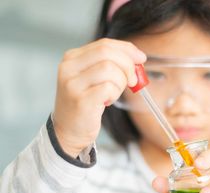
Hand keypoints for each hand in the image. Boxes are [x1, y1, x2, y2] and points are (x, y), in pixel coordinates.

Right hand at [53, 38, 145, 156]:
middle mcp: (69, 67)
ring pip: (110, 70)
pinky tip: (107, 102)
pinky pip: (109, 88)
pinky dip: (114, 94)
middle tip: (133, 81)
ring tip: (112, 94)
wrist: (68, 131)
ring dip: (120, 83)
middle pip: (108, 53)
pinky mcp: (81, 100)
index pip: (105, 44)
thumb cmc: (85, 103)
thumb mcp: (93, 78)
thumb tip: (138, 57)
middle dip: (127, 65)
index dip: (127, 49)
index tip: (141, 58)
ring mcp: (73, 84)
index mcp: (72, 58)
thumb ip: (110, 64)